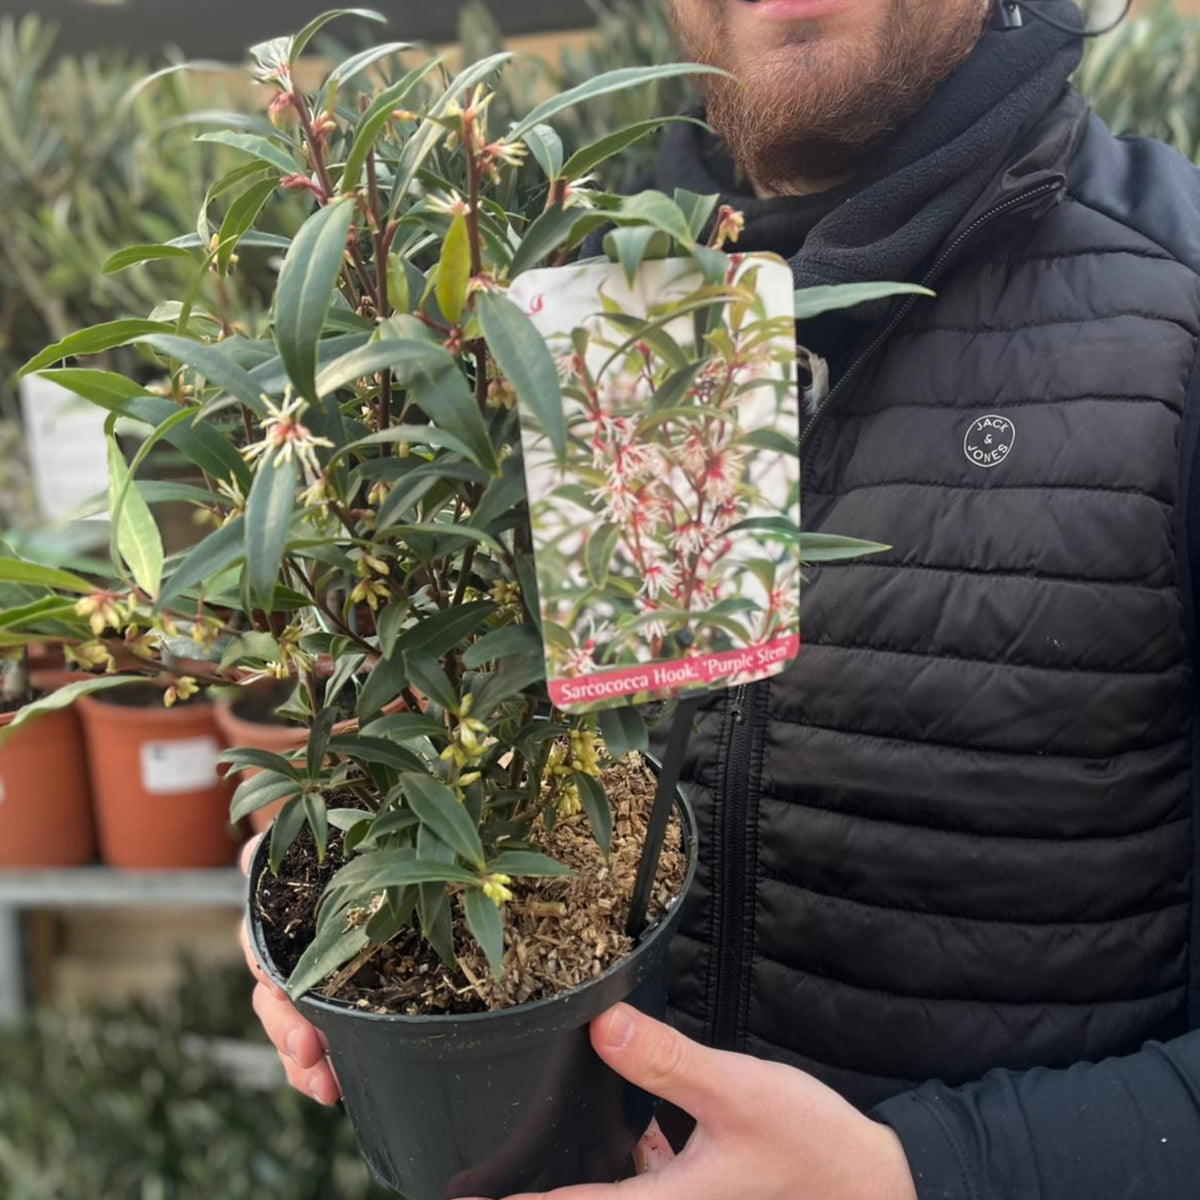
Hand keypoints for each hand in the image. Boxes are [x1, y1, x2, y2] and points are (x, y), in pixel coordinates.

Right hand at [238, 835, 340, 1104]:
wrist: (353, 847)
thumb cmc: (324, 842)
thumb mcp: (296, 841)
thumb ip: (270, 848)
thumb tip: (249, 854)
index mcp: (278, 920)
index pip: (263, 955)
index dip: (270, 979)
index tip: (280, 993)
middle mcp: (287, 953)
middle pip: (275, 1002)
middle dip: (287, 1030)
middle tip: (309, 1049)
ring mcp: (310, 980)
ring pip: (292, 1028)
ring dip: (301, 1060)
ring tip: (324, 1084)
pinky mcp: (341, 997)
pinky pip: (322, 1040)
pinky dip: (320, 1068)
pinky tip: (333, 1089)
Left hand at [467, 1003, 917, 1199]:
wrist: (870, 1184)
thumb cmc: (809, 1148)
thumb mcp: (735, 1094)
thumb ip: (666, 1062)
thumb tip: (601, 1025)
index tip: (463, 1195)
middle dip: (537, 1190)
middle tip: (478, 1175)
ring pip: (613, 1192)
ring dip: (575, 1177)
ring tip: (527, 1150)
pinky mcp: (698, 1192)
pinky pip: (641, 1184)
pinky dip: (615, 1165)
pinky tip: (612, 1127)